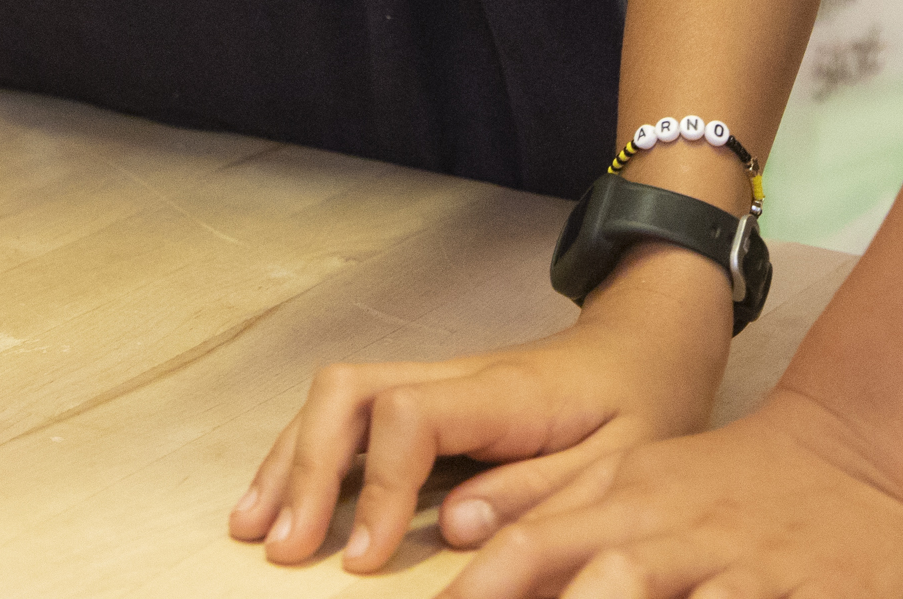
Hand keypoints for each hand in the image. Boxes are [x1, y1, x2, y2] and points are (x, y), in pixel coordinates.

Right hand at [232, 249, 733, 571]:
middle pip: (350, 392)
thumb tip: (457, 523)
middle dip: (308, 468)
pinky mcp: (424, 397)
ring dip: (290, 460)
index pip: (410, 415)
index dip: (379, 486)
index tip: (365, 558)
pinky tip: (281, 502)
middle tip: (287, 549)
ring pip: (336, 397)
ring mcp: (434, 380)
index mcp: (503, 391)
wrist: (647, 345)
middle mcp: (454, 375)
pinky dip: (305, 455)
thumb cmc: (639, 405)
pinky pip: (347, 414)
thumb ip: (541, 492)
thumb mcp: (622, 460)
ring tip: (254, 529)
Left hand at [442, 390, 902, 598]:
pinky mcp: (822, 593)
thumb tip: (464, 536)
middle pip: (612, 581)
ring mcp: (753, 567)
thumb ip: (552, 510)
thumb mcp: (632, 477)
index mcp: (630, 503)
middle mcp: (684, 534)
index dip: (486, 589)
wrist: (846, 449)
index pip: (538, 545)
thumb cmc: (719, 482)